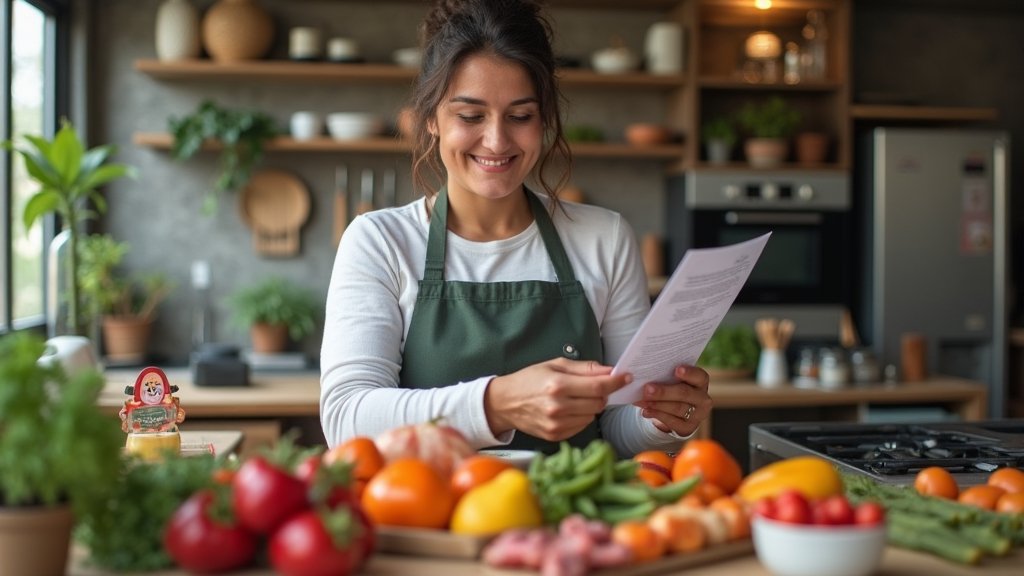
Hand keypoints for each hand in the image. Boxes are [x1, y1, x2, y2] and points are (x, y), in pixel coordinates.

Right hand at [484, 358, 629, 440]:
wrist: (504, 403)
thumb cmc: (529, 380)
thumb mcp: (555, 366)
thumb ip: (584, 368)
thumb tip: (609, 371)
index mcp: (558, 386)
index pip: (597, 386)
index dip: (615, 382)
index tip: (626, 377)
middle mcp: (558, 407)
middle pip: (598, 403)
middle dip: (601, 393)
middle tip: (591, 387)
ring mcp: (557, 425)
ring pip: (592, 416)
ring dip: (591, 406)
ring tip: (575, 398)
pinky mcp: (556, 436)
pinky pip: (582, 427)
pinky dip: (581, 417)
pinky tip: (568, 410)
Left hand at [633, 364, 710, 435]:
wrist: (674, 411)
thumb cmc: (671, 387)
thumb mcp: (671, 380)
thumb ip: (664, 375)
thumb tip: (641, 373)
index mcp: (700, 381)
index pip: (699, 376)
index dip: (689, 373)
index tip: (677, 370)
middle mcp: (703, 398)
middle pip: (684, 393)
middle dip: (664, 392)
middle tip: (647, 389)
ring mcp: (698, 414)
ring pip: (677, 408)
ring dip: (658, 404)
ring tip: (643, 401)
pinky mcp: (688, 427)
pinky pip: (672, 421)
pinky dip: (657, 415)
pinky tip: (646, 411)